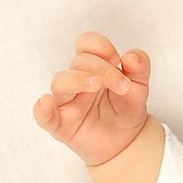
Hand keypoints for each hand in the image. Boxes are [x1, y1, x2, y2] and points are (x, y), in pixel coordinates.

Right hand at [33, 32, 150, 166]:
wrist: (128, 139)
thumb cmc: (127, 106)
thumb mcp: (140, 84)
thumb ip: (140, 66)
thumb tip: (129, 56)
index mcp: (94, 66)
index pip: (85, 44)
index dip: (99, 45)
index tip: (117, 59)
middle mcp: (77, 80)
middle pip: (78, 62)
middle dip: (103, 70)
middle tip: (123, 85)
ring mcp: (67, 102)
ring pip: (60, 82)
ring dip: (77, 79)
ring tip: (95, 84)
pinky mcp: (62, 125)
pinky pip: (44, 117)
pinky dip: (42, 110)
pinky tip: (46, 103)